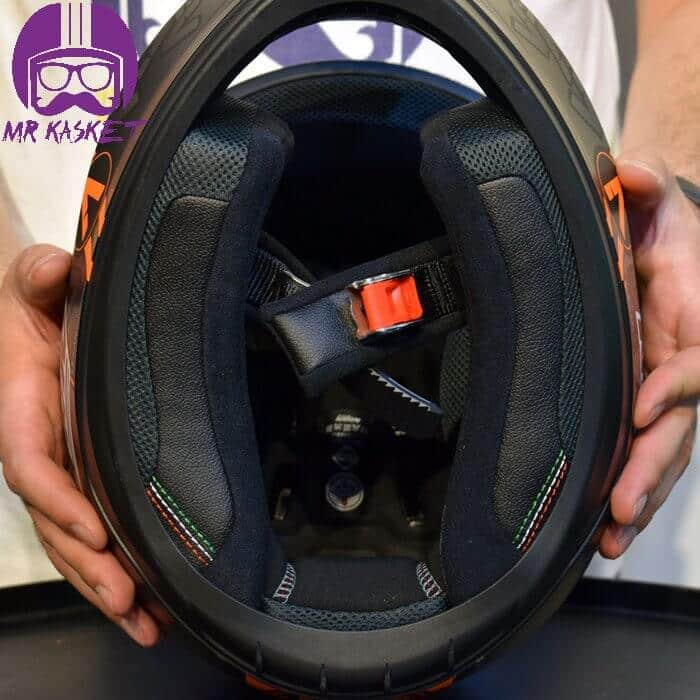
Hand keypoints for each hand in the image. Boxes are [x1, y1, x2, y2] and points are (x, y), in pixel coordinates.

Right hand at [0, 245, 159, 645]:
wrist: (42, 317)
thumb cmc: (36, 303)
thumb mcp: (32, 282)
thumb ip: (37, 276)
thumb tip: (53, 269)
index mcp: (23, 410)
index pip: (32, 465)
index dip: (59, 499)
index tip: (97, 529)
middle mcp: (42, 451)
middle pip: (58, 523)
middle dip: (91, 567)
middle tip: (131, 605)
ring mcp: (67, 470)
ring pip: (79, 541)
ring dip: (110, 586)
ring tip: (149, 626)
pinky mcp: (91, 476)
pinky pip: (102, 529)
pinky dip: (125, 566)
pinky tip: (154, 601)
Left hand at [600, 153, 699, 557]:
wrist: (655, 240)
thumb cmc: (658, 223)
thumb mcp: (653, 196)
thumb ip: (644, 187)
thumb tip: (625, 174)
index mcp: (695, 318)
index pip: (696, 362)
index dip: (679, 384)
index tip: (646, 406)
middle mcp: (684, 363)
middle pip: (679, 425)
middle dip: (653, 467)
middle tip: (622, 510)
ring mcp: (663, 388)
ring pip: (662, 451)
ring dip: (640, 495)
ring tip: (609, 541)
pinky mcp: (640, 400)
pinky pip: (639, 448)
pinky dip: (627, 485)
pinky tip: (604, 524)